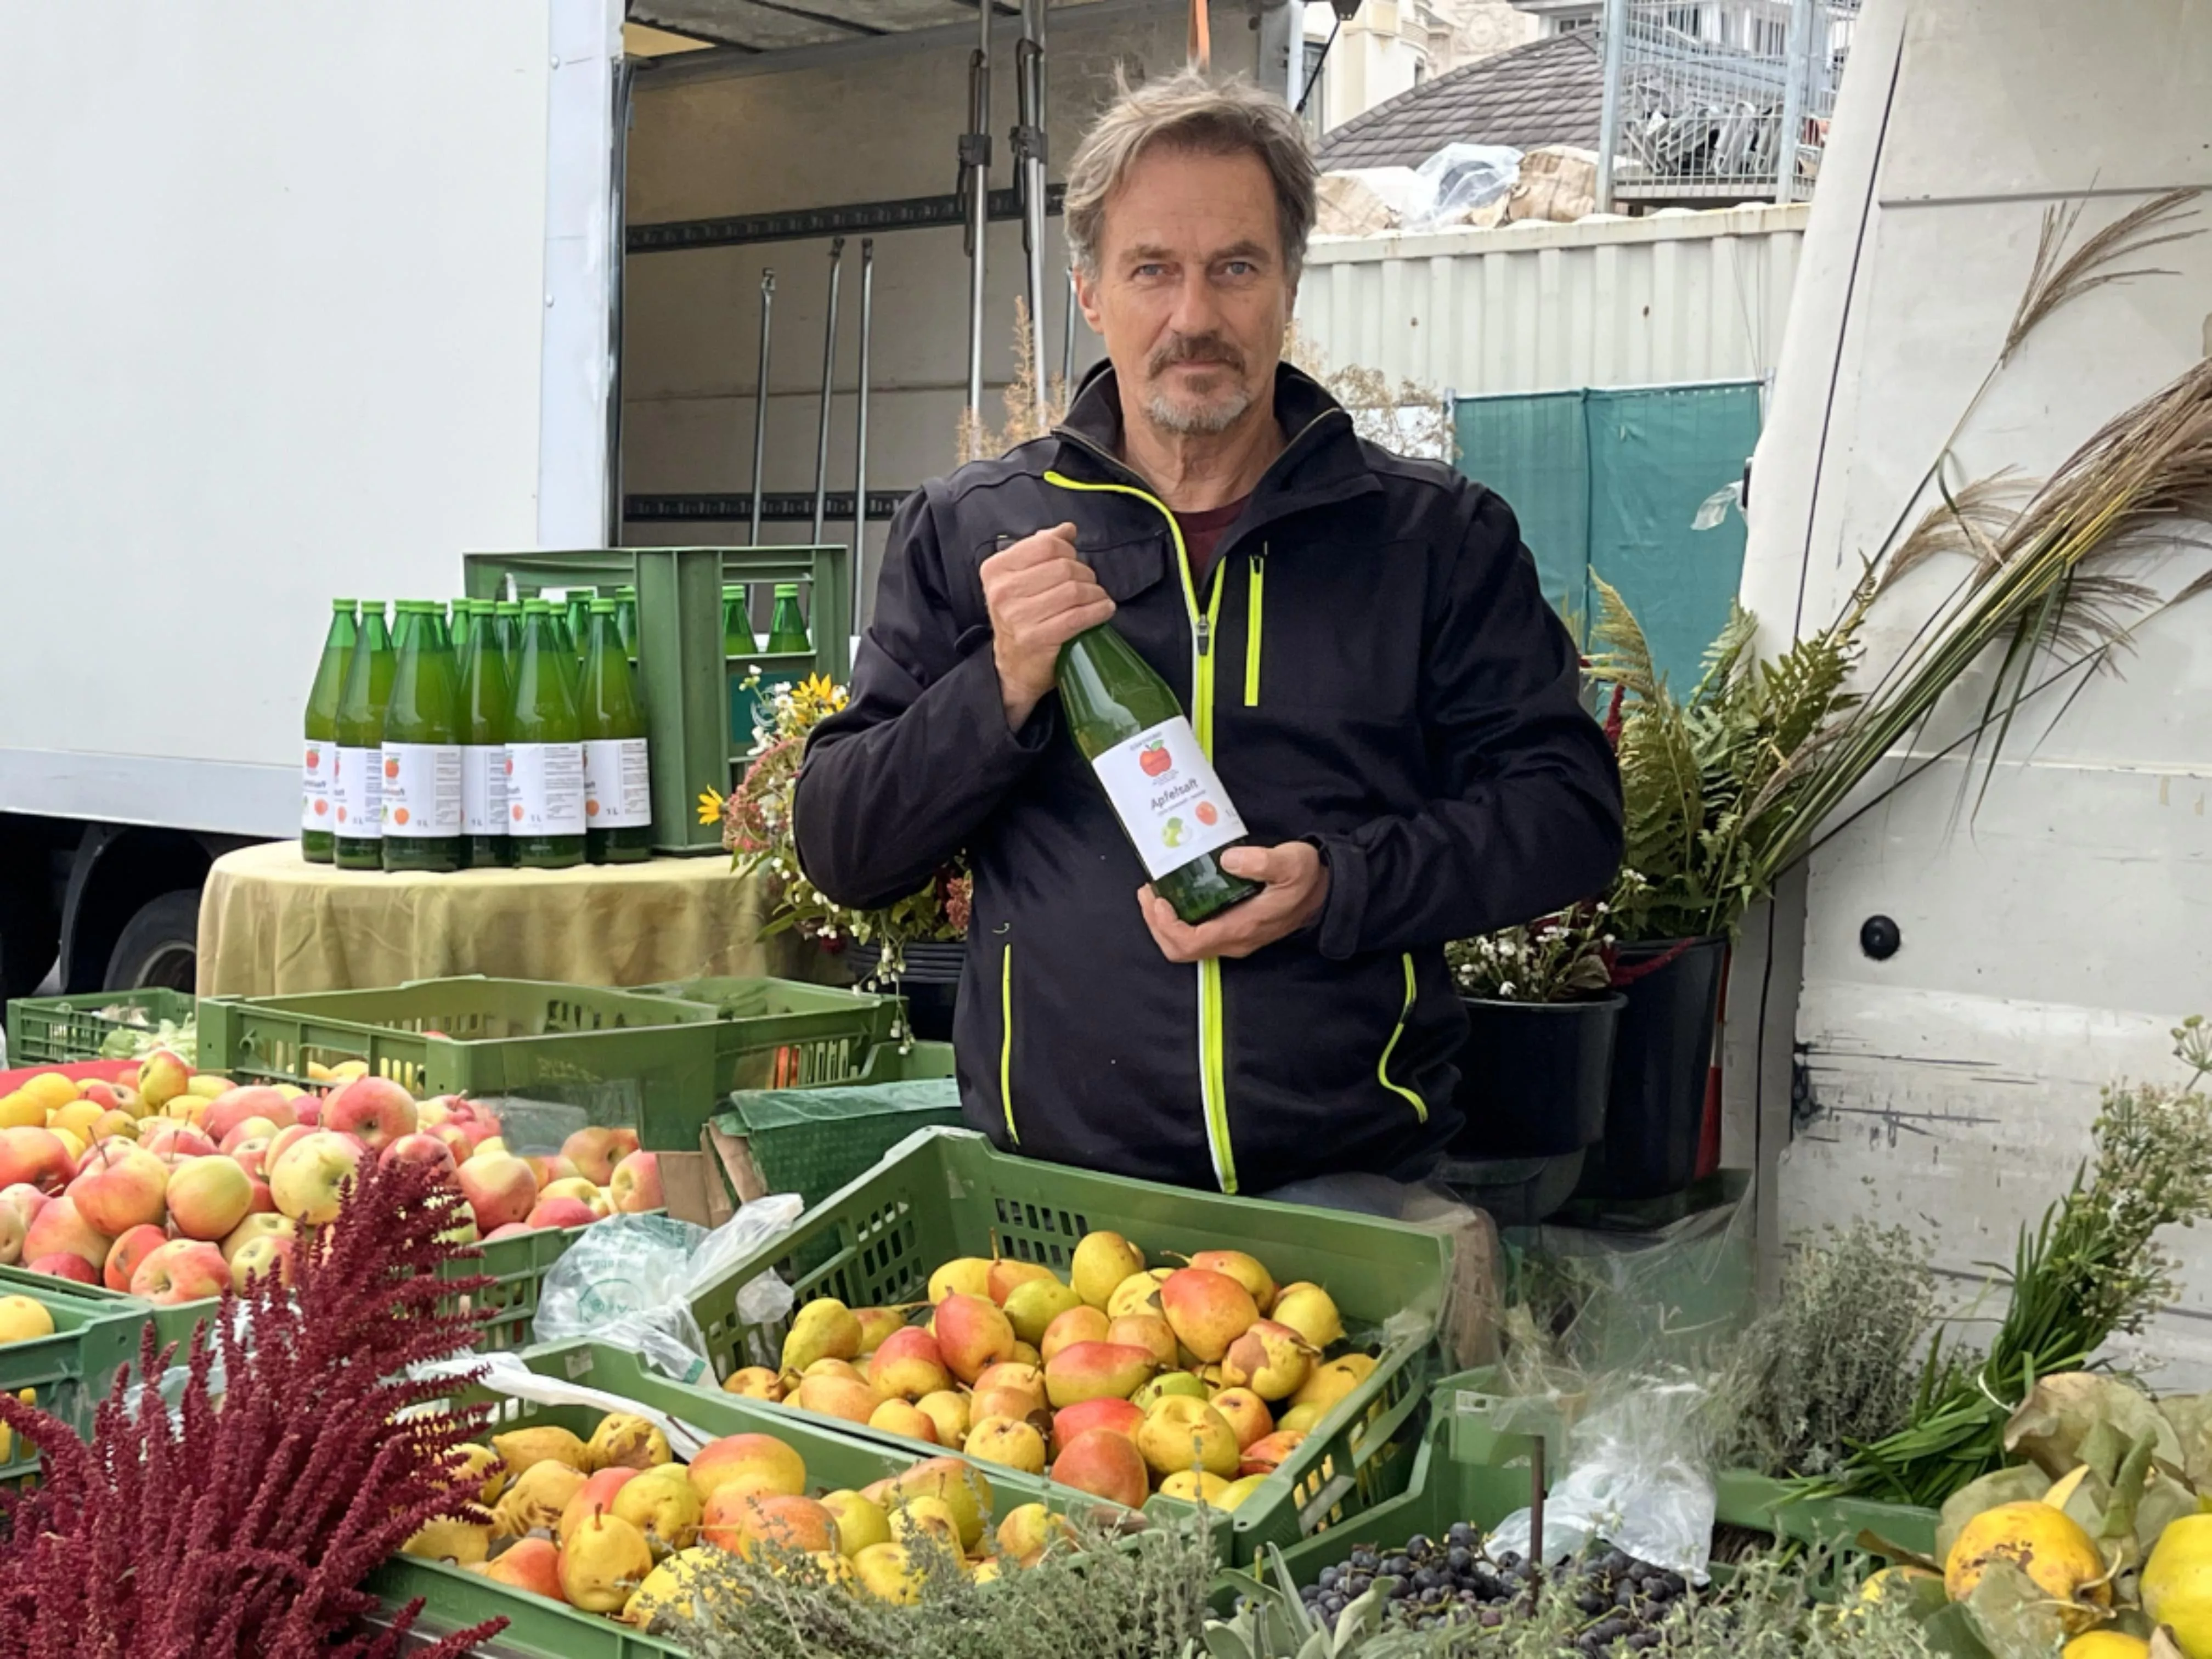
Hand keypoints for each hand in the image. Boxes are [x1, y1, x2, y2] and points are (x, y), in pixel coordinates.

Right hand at [981, 522, 1115, 727]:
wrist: (1013, 667)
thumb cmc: (1021, 617)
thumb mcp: (1021, 579)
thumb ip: (1041, 549)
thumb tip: (1067, 529)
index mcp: (996, 569)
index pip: (1046, 545)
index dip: (1069, 551)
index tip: (1074, 562)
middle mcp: (1002, 591)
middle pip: (1063, 566)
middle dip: (1085, 574)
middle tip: (1089, 585)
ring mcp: (1017, 616)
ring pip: (1073, 590)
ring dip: (1095, 593)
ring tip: (1098, 599)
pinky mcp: (1036, 638)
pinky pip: (1078, 616)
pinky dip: (1098, 611)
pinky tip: (1104, 610)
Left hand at [1137, 843, 1329, 962]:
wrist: (1324, 892)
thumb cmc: (1307, 878)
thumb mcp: (1291, 863)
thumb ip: (1262, 861)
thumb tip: (1228, 860)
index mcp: (1242, 928)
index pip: (1191, 942)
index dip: (1166, 925)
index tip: (1158, 899)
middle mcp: (1234, 940)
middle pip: (1181, 949)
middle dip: (1156, 924)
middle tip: (1148, 893)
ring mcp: (1232, 938)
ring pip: (1185, 945)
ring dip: (1163, 923)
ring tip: (1155, 893)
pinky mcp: (1232, 930)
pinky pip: (1195, 935)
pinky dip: (1177, 920)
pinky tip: (1175, 895)